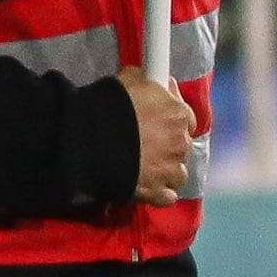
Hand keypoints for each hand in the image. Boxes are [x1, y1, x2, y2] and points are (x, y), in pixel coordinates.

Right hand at [117, 67, 201, 202]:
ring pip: (179, 173)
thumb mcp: (131, 79)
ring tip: (147, 167)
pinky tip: (147, 186)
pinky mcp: (156, 192)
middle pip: (182, 147)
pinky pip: (167, 196)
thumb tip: (155, 79)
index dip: (172, 121)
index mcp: (178, 114)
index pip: (186, 118)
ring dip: (167, 170)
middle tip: (147, 144)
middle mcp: (181, 143)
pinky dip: (159, 193)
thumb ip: (148, 80)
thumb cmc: (112, 105)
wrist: (90, 139)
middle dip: (168, 146)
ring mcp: (170, 170)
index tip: (161, 122)